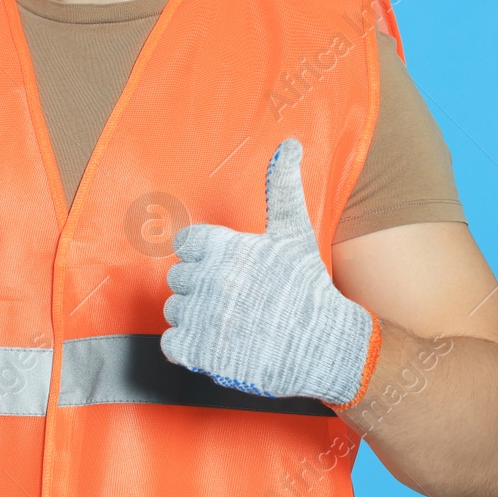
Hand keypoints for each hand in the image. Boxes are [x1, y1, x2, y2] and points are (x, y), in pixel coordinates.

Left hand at [159, 139, 380, 407]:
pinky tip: (217, 343)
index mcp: (226, 247)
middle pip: (179, 277)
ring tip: (231, 323)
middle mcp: (211, 279)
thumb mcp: (294, 234)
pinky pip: (171, 343)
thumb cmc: (309, 288)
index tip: (230, 270)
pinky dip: (188, 346)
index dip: (206, 257)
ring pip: (175, 310)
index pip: (187, 244)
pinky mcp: (200, 352)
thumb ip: (283, 188)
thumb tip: (289, 144)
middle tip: (236, 299)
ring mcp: (204, 317)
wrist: (326, 347)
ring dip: (196, 318)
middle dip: (202, 287)